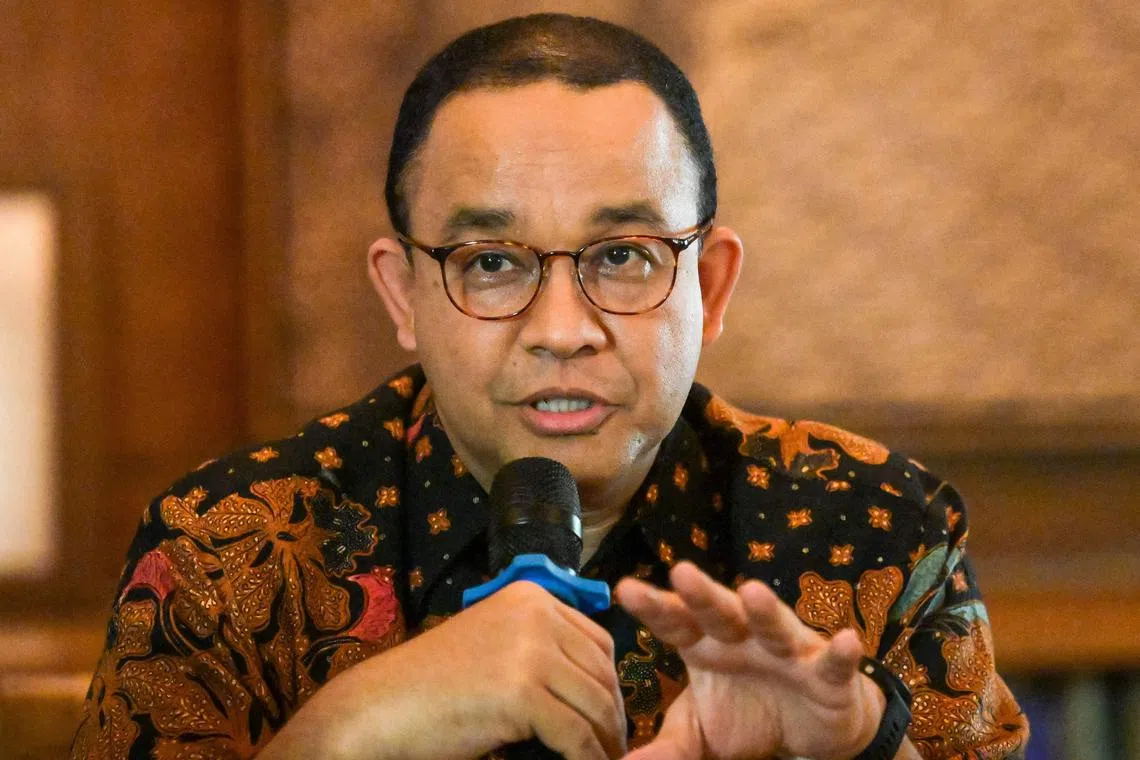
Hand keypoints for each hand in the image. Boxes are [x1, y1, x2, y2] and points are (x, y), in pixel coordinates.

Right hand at [259, 581, 626, 759]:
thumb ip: (539, 651)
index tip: (610, 717)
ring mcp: (529, 650)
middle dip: (612, 714)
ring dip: (607, 740)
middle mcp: (535, 614)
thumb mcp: (495, 648)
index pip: (596, 641)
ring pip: (595, 703)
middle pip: (602, 670)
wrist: (380, 708)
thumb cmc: (433, 687)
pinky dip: (587, 758)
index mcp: (530, 597)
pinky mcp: (522, 692)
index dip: (609, 684)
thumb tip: (596, 687)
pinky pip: (576, 734)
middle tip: (615, 746)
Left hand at [614, 562, 884, 759]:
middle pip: (719, 612)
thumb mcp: (701, 733)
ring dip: (765, 611)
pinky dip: (840, 654)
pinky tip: (844, 641)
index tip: (624, 590)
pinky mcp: (827, 674)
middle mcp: (744, 638)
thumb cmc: (747, 717)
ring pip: (774, 626)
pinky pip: (833, 662)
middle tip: (681, 572)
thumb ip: (668, 746)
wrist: (811, 732)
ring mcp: (787, 652)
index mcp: (706, 645)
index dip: (653, 607)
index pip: (676, 623)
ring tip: (752, 592)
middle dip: (701, 594)